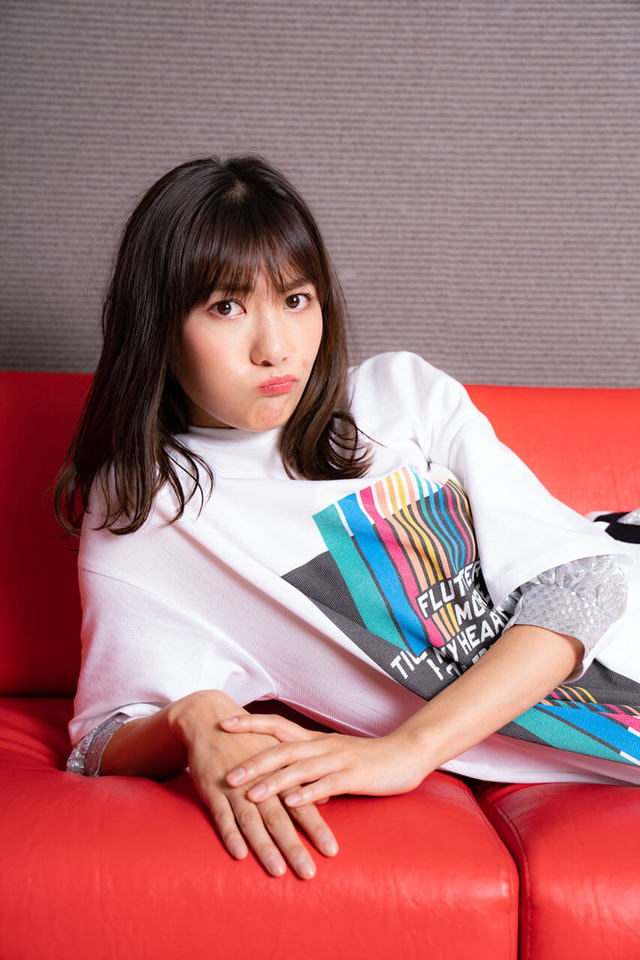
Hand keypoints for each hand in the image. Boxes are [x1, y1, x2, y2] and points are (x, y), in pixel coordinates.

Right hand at [170, 692, 338, 879]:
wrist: (208, 721)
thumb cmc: (246, 743)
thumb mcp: (275, 758)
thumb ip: (298, 782)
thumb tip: (324, 800)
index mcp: (278, 775)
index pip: (302, 805)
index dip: (317, 828)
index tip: (332, 852)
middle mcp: (260, 783)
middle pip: (280, 818)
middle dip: (294, 846)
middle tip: (309, 872)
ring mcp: (235, 788)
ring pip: (252, 821)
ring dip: (265, 846)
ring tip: (278, 870)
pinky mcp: (212, 790)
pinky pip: (222, 816)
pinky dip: (230, 834)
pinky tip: (239, 854)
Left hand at [219, 712, 430, 806]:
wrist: (407, 754)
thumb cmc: (368, 759)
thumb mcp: (333, 760)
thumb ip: (309, 770)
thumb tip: (287, 789)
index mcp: (314, 739)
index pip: (275, 725)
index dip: (249, 723)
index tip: (222, 724)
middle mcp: (321, 745)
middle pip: (281, 749)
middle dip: (252, 762)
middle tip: (227, 775)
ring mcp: (338, 760)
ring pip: (299, 768)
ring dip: (273, 782)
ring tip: (250, 794)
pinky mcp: (354, 776)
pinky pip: (327, 785)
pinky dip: (308, 794)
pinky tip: (292, 804)